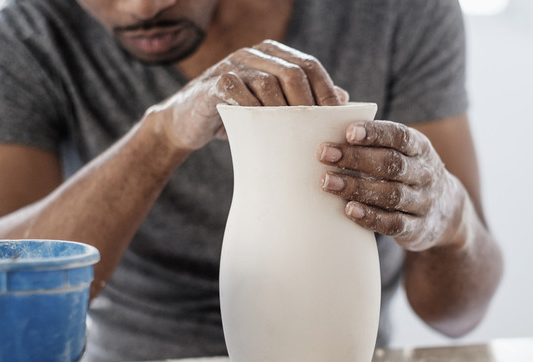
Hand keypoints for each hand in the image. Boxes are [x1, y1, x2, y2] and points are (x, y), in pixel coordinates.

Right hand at [147, 40, 347, 153]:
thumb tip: (344, 99)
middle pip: (293, 71)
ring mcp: (232, 64)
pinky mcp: (213, 82)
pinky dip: (253, 110)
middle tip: (316, 131)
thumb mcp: (272, 108)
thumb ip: (303, 100)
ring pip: (268, 82)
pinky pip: (238, 91)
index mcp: (273, 54)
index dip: (326, 90)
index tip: (336, 117)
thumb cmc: (237, 117)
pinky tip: (261, 128)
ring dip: (283, 111)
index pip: (309, 65)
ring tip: (293, 135)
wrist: (188, 123)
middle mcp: (254, 53)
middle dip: (308, 102)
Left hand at [318, 121, 467, 251]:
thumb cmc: (407, 172)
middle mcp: (425, 173)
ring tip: (327, 182)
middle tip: (324, 154)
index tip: (348, 131)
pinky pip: (393, 223)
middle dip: (356, 158)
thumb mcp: (403, 152)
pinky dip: (371, 217)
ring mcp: (423, 202)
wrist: (446, 212)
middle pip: (392, 164)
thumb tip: (334, 105)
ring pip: (391, 194)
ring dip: (356, 187)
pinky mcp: (416, 228)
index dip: (375, 133)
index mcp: (420, 148)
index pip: (400, 136)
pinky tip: (349, 210)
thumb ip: (375, 137)